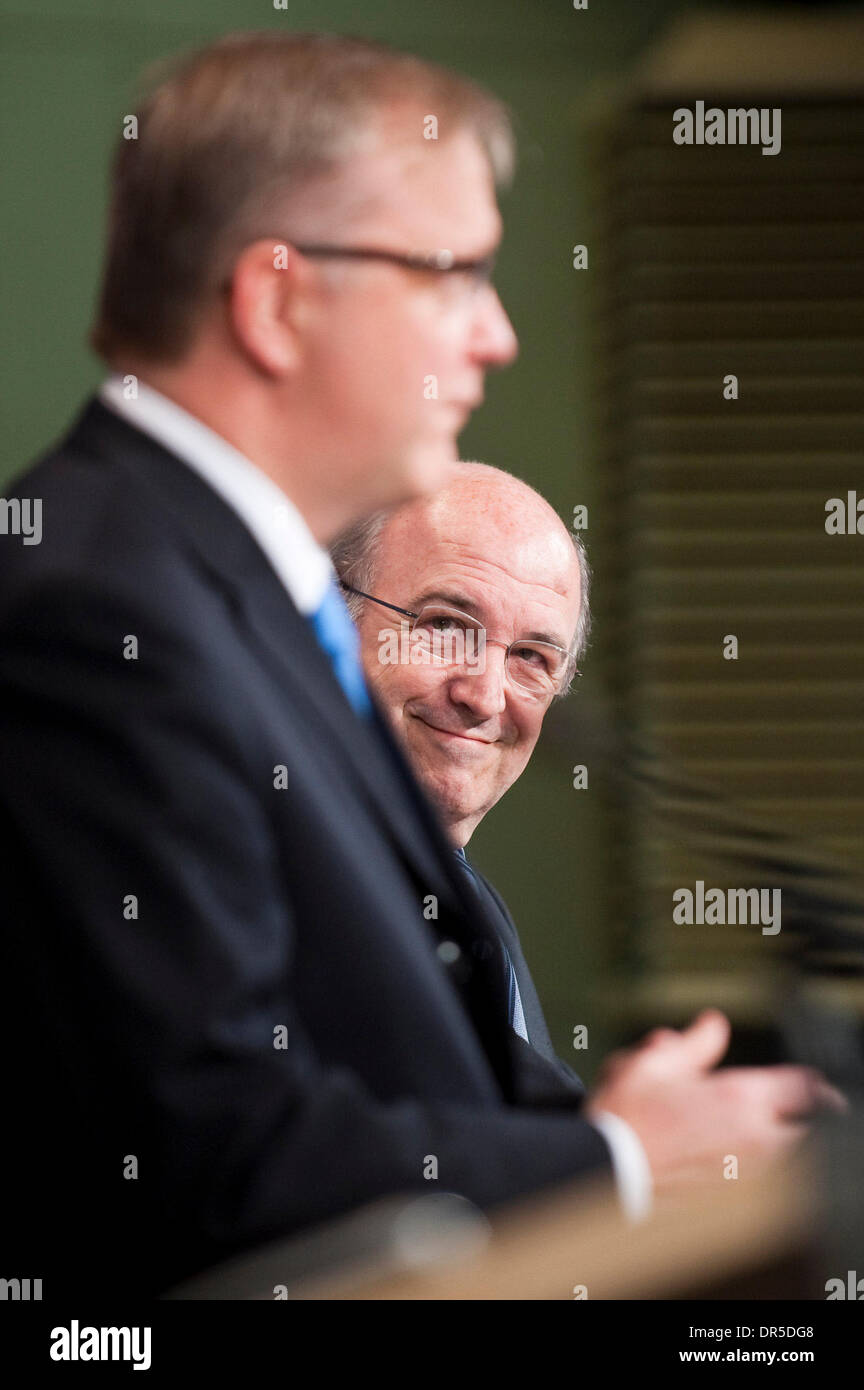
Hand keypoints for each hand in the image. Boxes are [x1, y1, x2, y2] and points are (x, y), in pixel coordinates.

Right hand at [585, 1008, 846, 1193]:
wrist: (610, 1172)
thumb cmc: (627, 1117)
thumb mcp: (655, 1062)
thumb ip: (695, 1042)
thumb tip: (714, 1023)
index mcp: (740, 1099)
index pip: (806, 1086)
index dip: (808, 1080)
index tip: (802, 1079)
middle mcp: (754, 1138)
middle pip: (805, 1125)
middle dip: (794, 1111)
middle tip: (775, 1100)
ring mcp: (747, 1172)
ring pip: (785, 1152)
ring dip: (775, 1135)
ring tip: (742, 1122)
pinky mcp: (734, 1195)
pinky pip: (762, 1174)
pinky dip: (756, 1160)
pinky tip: (721, 1146)